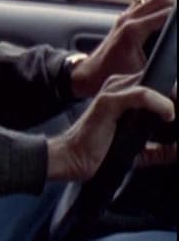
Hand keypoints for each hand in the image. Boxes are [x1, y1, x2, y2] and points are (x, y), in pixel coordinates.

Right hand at [47, 72, 174, 181]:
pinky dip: (160, 104)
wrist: (72, 159)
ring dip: (172, 99)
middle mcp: (117, 87)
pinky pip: (142, 95)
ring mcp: (111, 92)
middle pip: (159, 81)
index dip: (176, 99)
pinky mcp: (108, 101)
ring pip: (153, 85)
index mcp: (123, 94)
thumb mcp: (137, 151)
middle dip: (176, 98)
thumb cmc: (97, 153)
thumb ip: (161, 150)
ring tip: (176, 117)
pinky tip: (168, 116)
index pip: (159, 86)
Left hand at [70, 0, 175, 97]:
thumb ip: (161, 68)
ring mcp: (125, 15)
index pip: (169, 13)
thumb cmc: (113, 76)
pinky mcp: (124, 16)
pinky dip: (158, 3)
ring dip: (168, 1)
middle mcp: (128, 18)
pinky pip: (144, 0)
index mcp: (133, 30)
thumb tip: (174, 73)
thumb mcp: (141, 74)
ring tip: (177, 18)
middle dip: (177, 5)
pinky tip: (166, 17)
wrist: (89, 74)